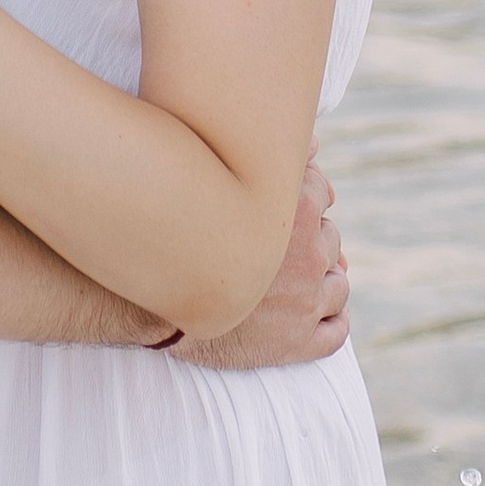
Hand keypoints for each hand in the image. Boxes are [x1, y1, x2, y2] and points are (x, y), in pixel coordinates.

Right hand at [172, 158, 347, 370]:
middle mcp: (308, 257)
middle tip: (274, 249)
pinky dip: (329, 322)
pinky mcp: (298, 343)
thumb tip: (313, 142)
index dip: (300, 199)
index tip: (279, 209)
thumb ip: (275, 157)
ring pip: (337, 285)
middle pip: (328, 240)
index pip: (321, 194)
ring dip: (322, 282)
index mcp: (295, 215)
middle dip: (308, 242)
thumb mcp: (222, 182)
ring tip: (291, 284)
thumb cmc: (178, 233)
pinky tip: (310, 316)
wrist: (147, 303)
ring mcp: (306, 304)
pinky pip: (335, 332)